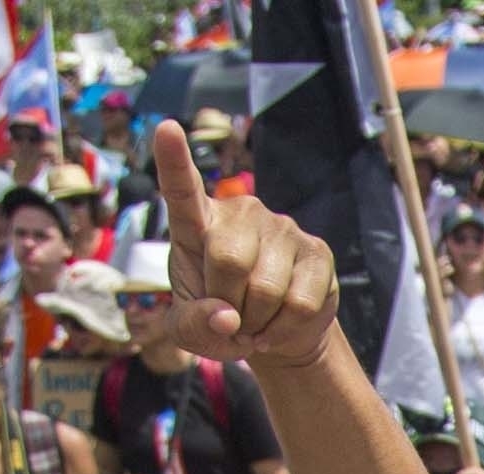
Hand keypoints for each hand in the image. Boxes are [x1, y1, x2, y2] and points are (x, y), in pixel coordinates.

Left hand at [151, 119, 339, 369]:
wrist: (273, 334)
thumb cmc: (220, 320)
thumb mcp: (190, 332)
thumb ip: (193, 325)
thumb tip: (227, 319)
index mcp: (197, 224)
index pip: (182, 189)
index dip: (174, 160)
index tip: (166, 129)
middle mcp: (240, 214)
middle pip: (229, 258)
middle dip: (228, 304)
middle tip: (232, 319)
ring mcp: (283, 227)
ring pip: (267, 288)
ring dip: (257, 324)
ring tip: (254, 323)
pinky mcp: (317, 251)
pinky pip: (299, 304)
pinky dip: (284, 330)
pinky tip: (279, 326)